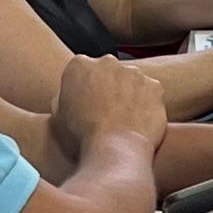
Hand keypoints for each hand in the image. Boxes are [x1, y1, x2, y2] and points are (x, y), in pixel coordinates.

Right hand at [50, 53, 168, 165]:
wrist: (113, 151)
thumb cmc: (81, 137)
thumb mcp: (57, 116)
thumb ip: (63, 97)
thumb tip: (69, 94)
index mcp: (79, 65)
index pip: (82, 70)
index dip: (84, 89)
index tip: (87, 105)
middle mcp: (107, 62)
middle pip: (108, 71)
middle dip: (108, 87)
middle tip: (107, 112)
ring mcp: (134, 72)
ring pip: (131, 80)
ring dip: (128, 94)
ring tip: (124, 120)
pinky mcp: (154, 86)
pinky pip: (151, 92)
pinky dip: (147, 104)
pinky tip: (139, 121)